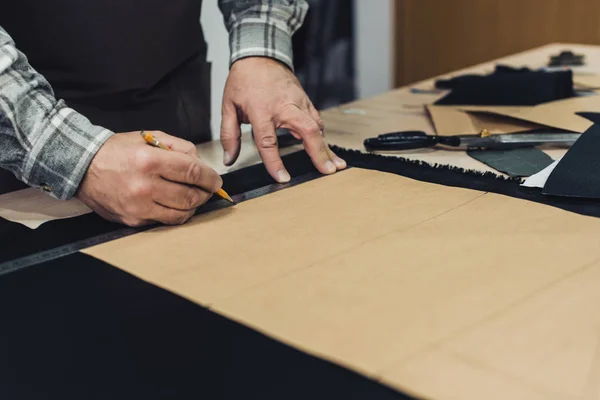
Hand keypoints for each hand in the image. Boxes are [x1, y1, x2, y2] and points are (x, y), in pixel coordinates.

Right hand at [76, 131, 222, 226]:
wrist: (81, 167)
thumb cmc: (117, 151)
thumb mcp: (149, 137)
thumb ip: (179, 147)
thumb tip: (201, 163)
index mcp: (149, 160)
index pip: (193, 172)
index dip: (211, 178)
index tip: (216, 181)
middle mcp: (144, 186)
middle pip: (191, 196)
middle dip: (206, 193)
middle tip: (208, 190)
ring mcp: (138, 207)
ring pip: (181, 214)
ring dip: (194, 207)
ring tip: (194, 198)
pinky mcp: (133, 221)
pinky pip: (164, 221)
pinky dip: (174, 214)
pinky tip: (174, 204)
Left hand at [220, 57, 345, 182]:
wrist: (259, 54)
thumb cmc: (244, 80)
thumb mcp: (228, 106)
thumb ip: (229, 135)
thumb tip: (229, 159)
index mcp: (261, 110)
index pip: (269, 141)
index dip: (275, 162)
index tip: (282, 177)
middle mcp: (284, 106)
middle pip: (307, 131)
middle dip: (319, 153)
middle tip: (327, 171)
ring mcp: (298, 102)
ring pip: (317, 126)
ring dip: (326, 146)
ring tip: (334, 165)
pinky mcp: (305, 100)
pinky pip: (317, 119)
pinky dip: (322, 135)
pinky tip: (326, 148)